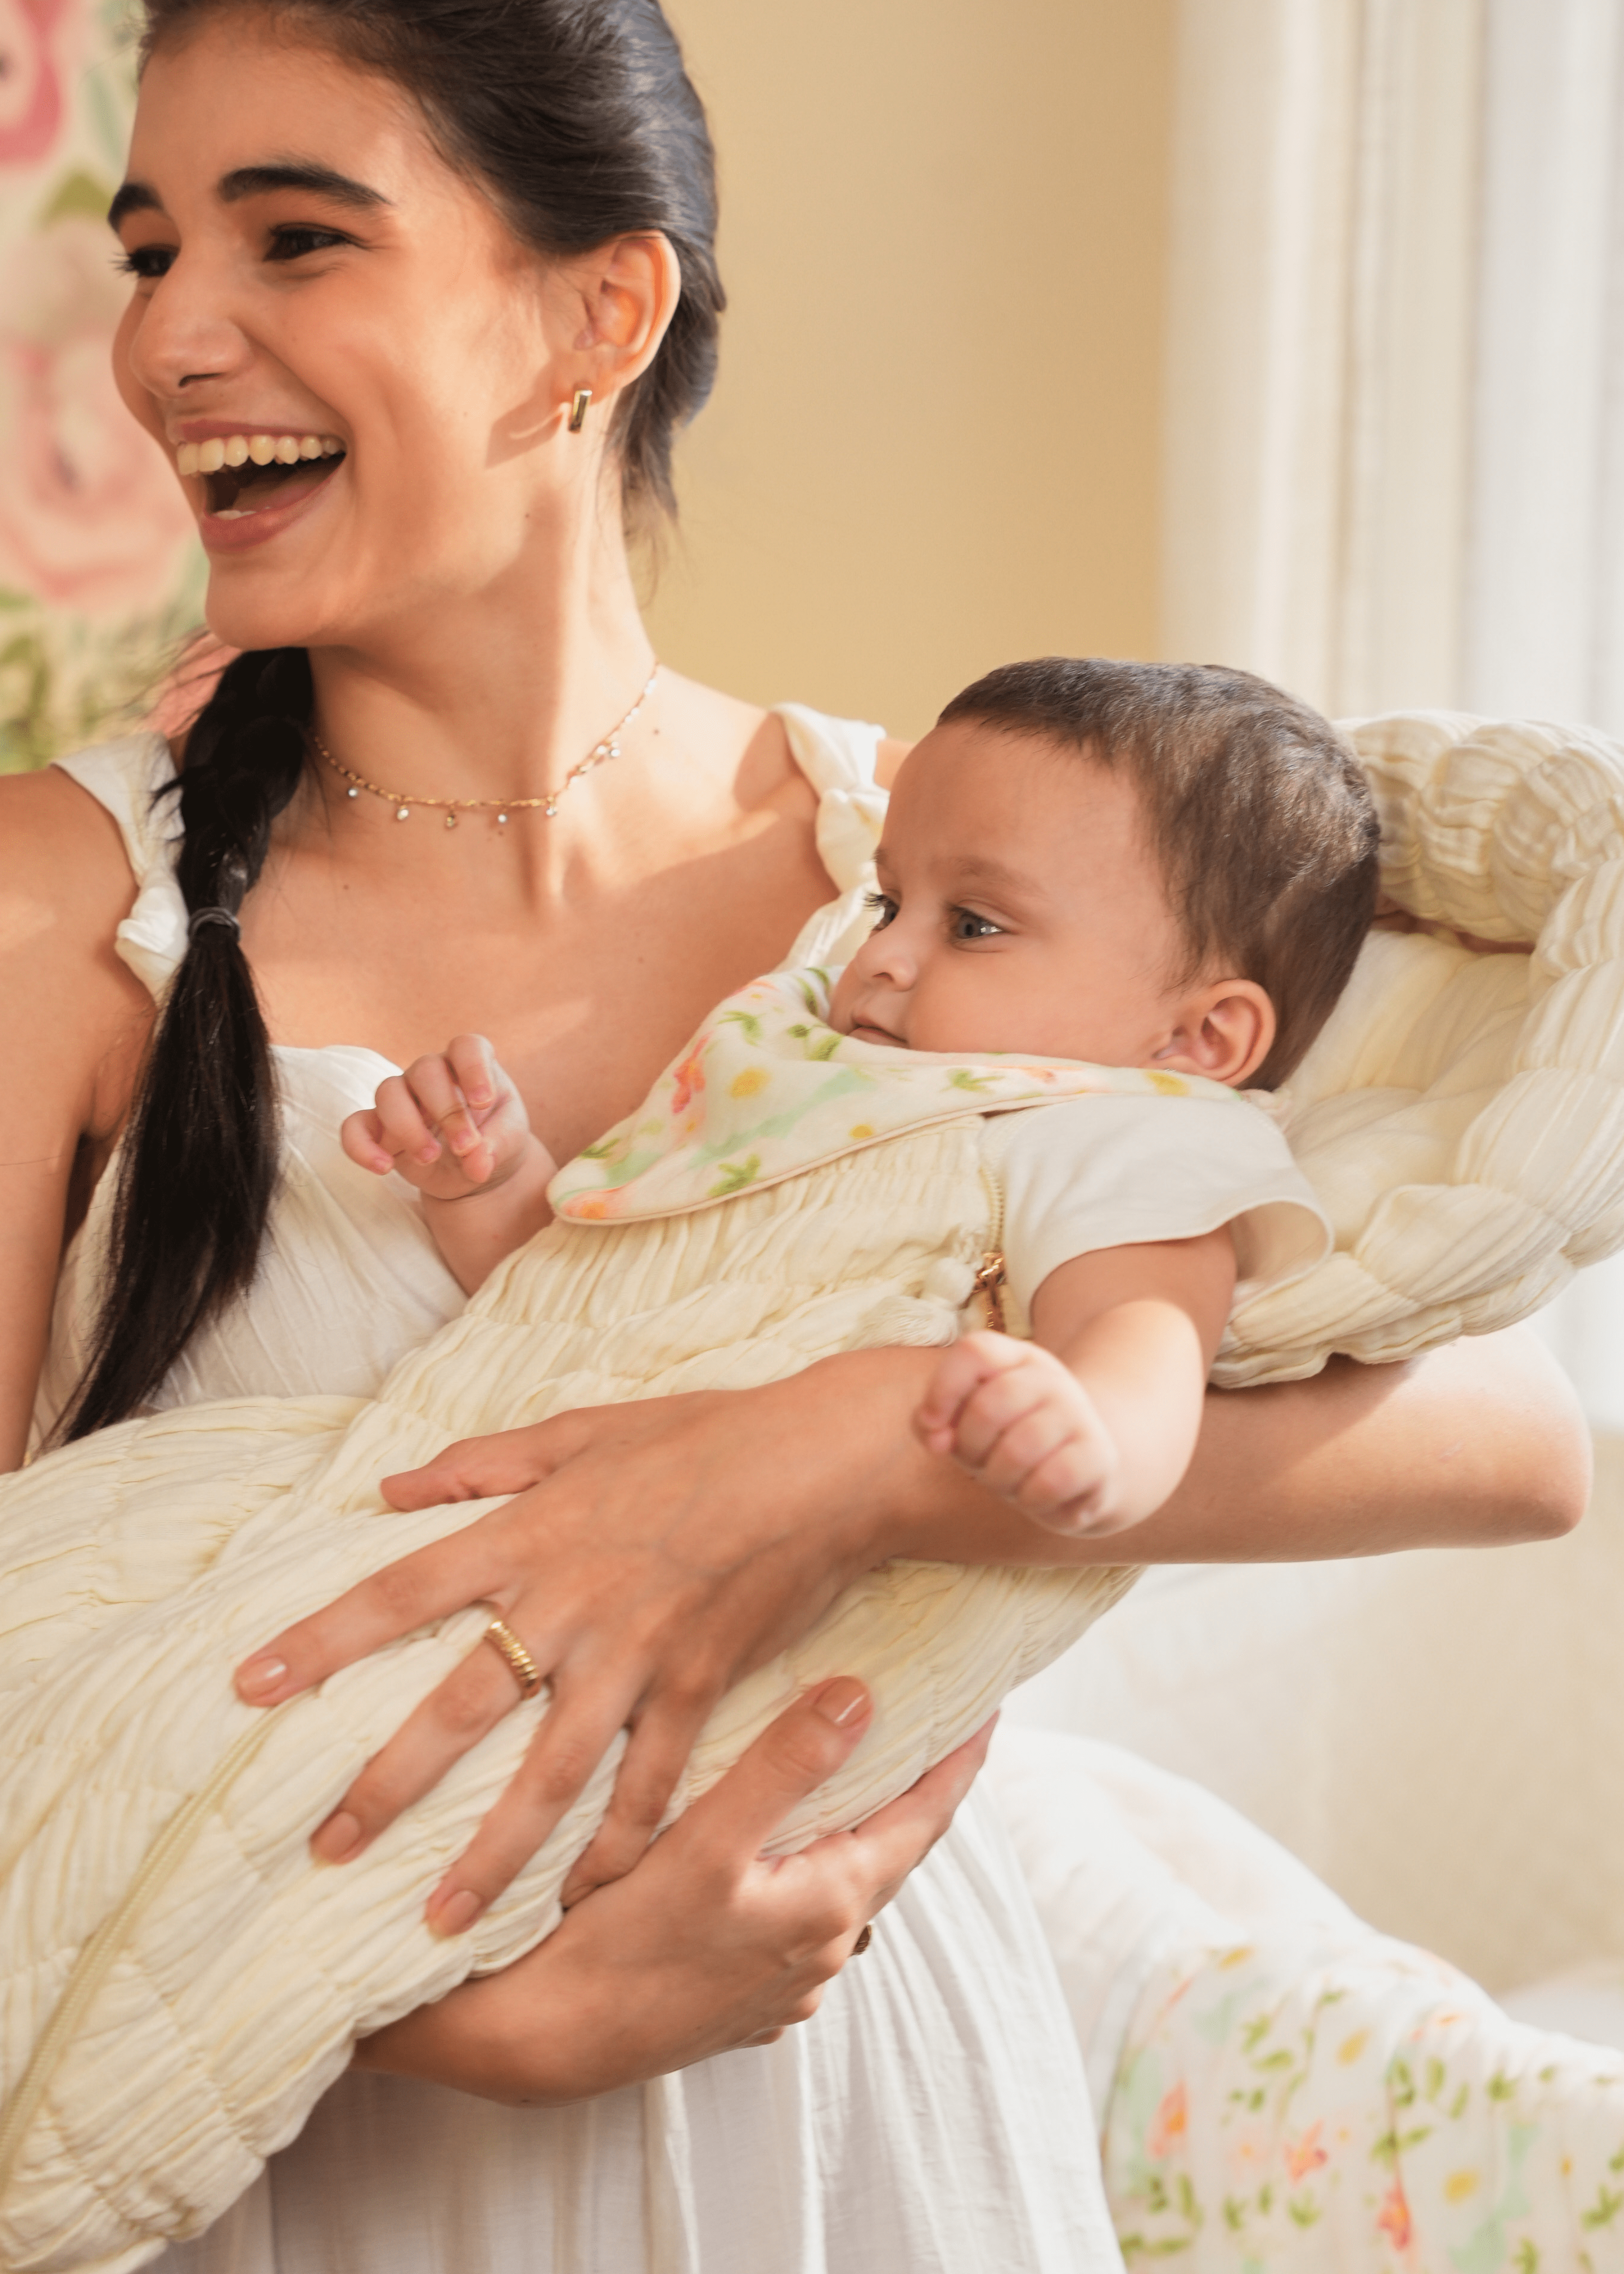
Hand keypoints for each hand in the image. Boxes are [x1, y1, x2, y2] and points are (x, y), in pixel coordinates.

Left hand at [233, 1363, 896, 1936]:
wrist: (823, 1464)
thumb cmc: (700, 1435)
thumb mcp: (582, 1431)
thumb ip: (483, 1463)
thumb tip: (391, 1485)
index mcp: (531, 1534)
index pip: (402, 1592)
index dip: (323, 1639)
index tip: (252, 1687)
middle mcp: (571, 1604)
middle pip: (459, 1707)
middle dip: (386, 1785)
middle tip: (325, 1851)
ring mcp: (637, 1655)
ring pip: (549, 1774)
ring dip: (491, 1857)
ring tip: (436, 1926)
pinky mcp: (699, 1689)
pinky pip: (651, 1787)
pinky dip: (618, 1848)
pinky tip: (582, 1900)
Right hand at [341, 1033, 549, 1203]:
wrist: (477, 1168)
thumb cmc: (495, 1139)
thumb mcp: (509, 1141)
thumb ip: (497, 1146)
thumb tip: (476, 1162)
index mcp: (469, 1065)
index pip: (466, 1046)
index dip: (473, 1069)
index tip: (484, 1101)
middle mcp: (432, 1074)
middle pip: (424, 1071)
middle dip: (446, 1110)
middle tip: (464, 1146)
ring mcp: (401, 1097)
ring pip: (387, 1092)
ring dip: (408, 1127)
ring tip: (431, 1157)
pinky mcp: (379, 1129)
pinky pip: (354, 1127)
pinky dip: (362, 1147)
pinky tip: (384, 1168)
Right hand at [353, 1680, 996, 2102]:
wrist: (539, 2043)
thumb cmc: (617, 1943)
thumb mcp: (704, 1843)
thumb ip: (783, 1767)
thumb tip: (861, 1697)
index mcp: (828, 1907)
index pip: (923, 1821)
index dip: (958, 1761)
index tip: (990, 1708)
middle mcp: (819, 1953)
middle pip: (884, 1853)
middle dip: (905, 1790)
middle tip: (920, 1723)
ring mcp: (780, 1983)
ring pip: (834, 1886)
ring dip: (844, 1831)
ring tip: (842, 1771)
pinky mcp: (737, 1998)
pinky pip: (790, 1918)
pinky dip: (794, 1870)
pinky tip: (764, 1847)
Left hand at [914, 1330, 1122, 1535]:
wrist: (1081, 1470)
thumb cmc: (1007, 1443)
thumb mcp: (965, 1426)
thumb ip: (931, 1422)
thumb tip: (936, 1437)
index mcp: (1015, 1359)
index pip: (975, 1351)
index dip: (943, 1389)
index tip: (933, 1423)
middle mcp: (1050, 1378)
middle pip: (989, 1407)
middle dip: (971, 1447)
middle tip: (979, 1463)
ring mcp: (1079, 1414)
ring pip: (1019, 1449)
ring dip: (1000, 1480)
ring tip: (1010, 1482)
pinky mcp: (1099, 1455)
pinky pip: (1050, 1482)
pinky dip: (1031, 1499)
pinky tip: (1037, 1497)